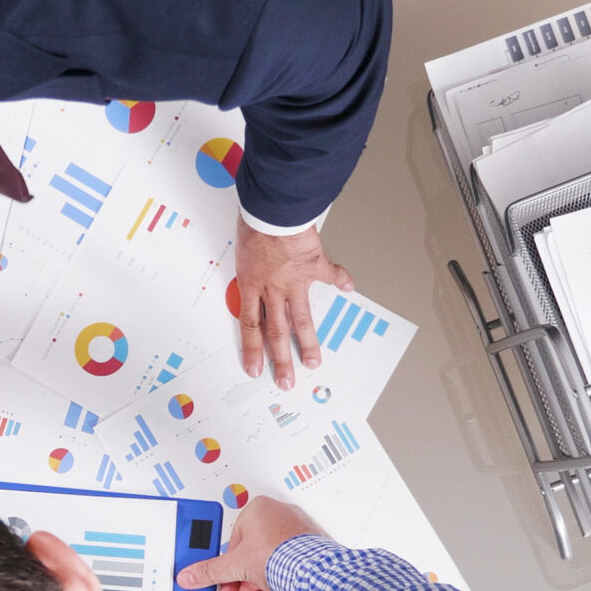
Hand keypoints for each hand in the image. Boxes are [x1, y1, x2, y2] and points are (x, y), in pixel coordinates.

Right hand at [175, 496, 327, 590]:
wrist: (315, 572)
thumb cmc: (282, 554)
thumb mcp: (235, 566)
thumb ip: (210, 572)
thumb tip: (191, 575)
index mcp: (258, 510)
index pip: (233, 541)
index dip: (225, 567)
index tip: (221, 580)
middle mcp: (278, 518)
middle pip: (251, 558)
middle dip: (241, 586)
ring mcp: (296, 535)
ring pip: (269, 567)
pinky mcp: (308, 552)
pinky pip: (286, 570)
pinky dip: (276, 590)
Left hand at [234, 226, 353, 388]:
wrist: (272, 210)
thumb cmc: (252, 222)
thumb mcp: (240, 248)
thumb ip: (248, 264)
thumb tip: (251, 269)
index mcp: (251, 284)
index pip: (250, 324)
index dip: (252, 349)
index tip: (254, 368)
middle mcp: (273, 289)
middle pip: (276, 331)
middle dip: (281, 359)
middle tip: (286, 380)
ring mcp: (295, 281)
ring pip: (301, 319)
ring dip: (308, 343)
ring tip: (313, 361)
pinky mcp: (313, 266)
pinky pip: (330, 274)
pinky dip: (341, 280)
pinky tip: (349, 289)